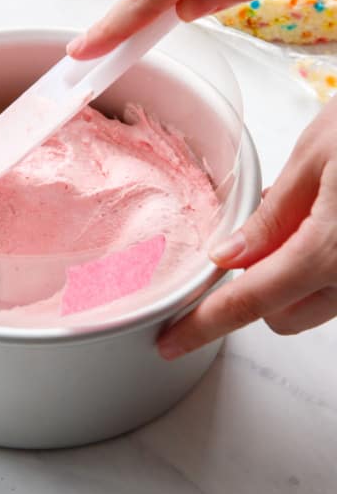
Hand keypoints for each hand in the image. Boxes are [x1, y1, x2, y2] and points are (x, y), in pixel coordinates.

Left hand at [157, 95, 336, 359]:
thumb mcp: (318, 154)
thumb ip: (273, 215)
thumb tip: (231, 256)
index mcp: (333, 248)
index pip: (251, 300)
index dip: (205, 324)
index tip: (173, 340)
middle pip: (283, 316)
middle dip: (257, 290)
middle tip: (251, 238)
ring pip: (317, 304)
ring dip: (294, 277)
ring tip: (308, 215)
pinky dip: (324, 267)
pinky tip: (333, 220)